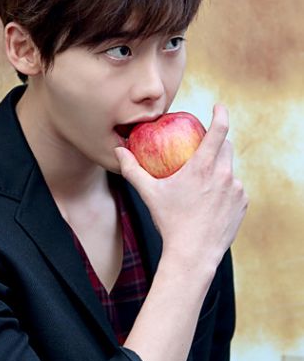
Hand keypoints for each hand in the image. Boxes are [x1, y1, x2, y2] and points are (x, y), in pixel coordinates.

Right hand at [114, 104, 248, 268]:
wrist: (193, 254)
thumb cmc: (169, 221)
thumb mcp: (148, 193)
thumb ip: (132, 169)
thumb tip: (118, 150)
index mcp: (202, 168)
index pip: (218, 132)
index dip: (221, 115)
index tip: (218, 107)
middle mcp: (224, 175)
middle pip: (226, 147)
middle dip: (217, 142)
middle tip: (202, 147)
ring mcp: (237, 190)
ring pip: (230, 169)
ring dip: (218, 169)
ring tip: (201, 184)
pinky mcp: (242, 204)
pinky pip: (235, 188)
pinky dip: (224, 188)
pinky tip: (210, 202)